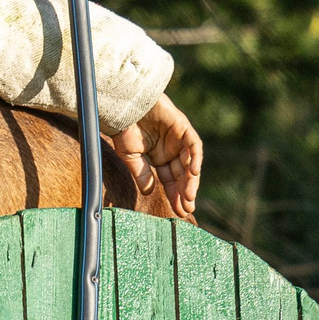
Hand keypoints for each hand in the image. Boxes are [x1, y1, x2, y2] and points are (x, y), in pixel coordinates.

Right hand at [114, 96, 202, 219]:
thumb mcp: (131, 157)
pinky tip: (193, 174)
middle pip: (182, 175)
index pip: (170, 180)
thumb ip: (142, 174)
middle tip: (186, 209)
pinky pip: (194, 145)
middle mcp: (171, 149)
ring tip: (188, 197)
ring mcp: (178, 138)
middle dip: (184, 192)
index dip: (174, 195)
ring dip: (190, 181)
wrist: (123, 106)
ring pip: (190, 163)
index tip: (178, 213)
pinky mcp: (183, 127)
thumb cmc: (123, 128)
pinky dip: (195, 159)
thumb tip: (149, 193)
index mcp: (159, 157)